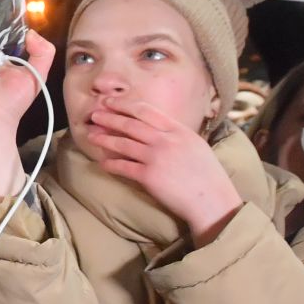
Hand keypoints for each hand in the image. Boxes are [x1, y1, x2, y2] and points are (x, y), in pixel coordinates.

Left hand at [86, 96, 242, 239]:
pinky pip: (123, 167)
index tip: (111, 103)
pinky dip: (110, 164)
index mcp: (179, 130)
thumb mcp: (196, 145)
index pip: (146, 111)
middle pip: (131, 125)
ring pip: (123, 144)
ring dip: (105, 139)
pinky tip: (102, 163)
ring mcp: (156, 158)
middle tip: (94, 115)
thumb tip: (158, 129)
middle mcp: (166, 140)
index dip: (125, 105)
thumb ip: (176, 135)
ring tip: (91, 136)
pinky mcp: (148, 177)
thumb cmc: (207, 176)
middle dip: (110, 118)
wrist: (211, 201)